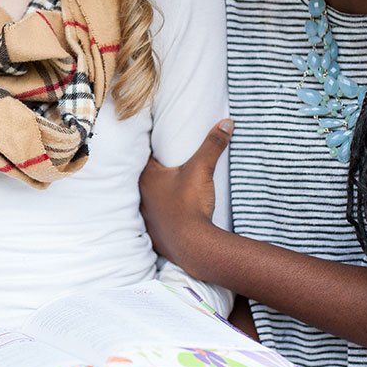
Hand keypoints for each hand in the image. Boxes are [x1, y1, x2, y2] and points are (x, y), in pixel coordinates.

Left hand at [140, 119, 232, 268]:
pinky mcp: (153, 233)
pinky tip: (172, 213)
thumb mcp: (201, 169)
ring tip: (171, 188)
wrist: (192, 244)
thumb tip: (227, 122)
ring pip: (148, 199)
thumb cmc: (190, 204)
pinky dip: (162, 214)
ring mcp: (145, 216)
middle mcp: (140, 196)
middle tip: (170, 165)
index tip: (162, 145)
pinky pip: (155, 218)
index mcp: (146, 178)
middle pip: (146, 178)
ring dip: (157, 194)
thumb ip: (212, 144)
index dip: (152, 150)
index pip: (144, 157)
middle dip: (156, 172)